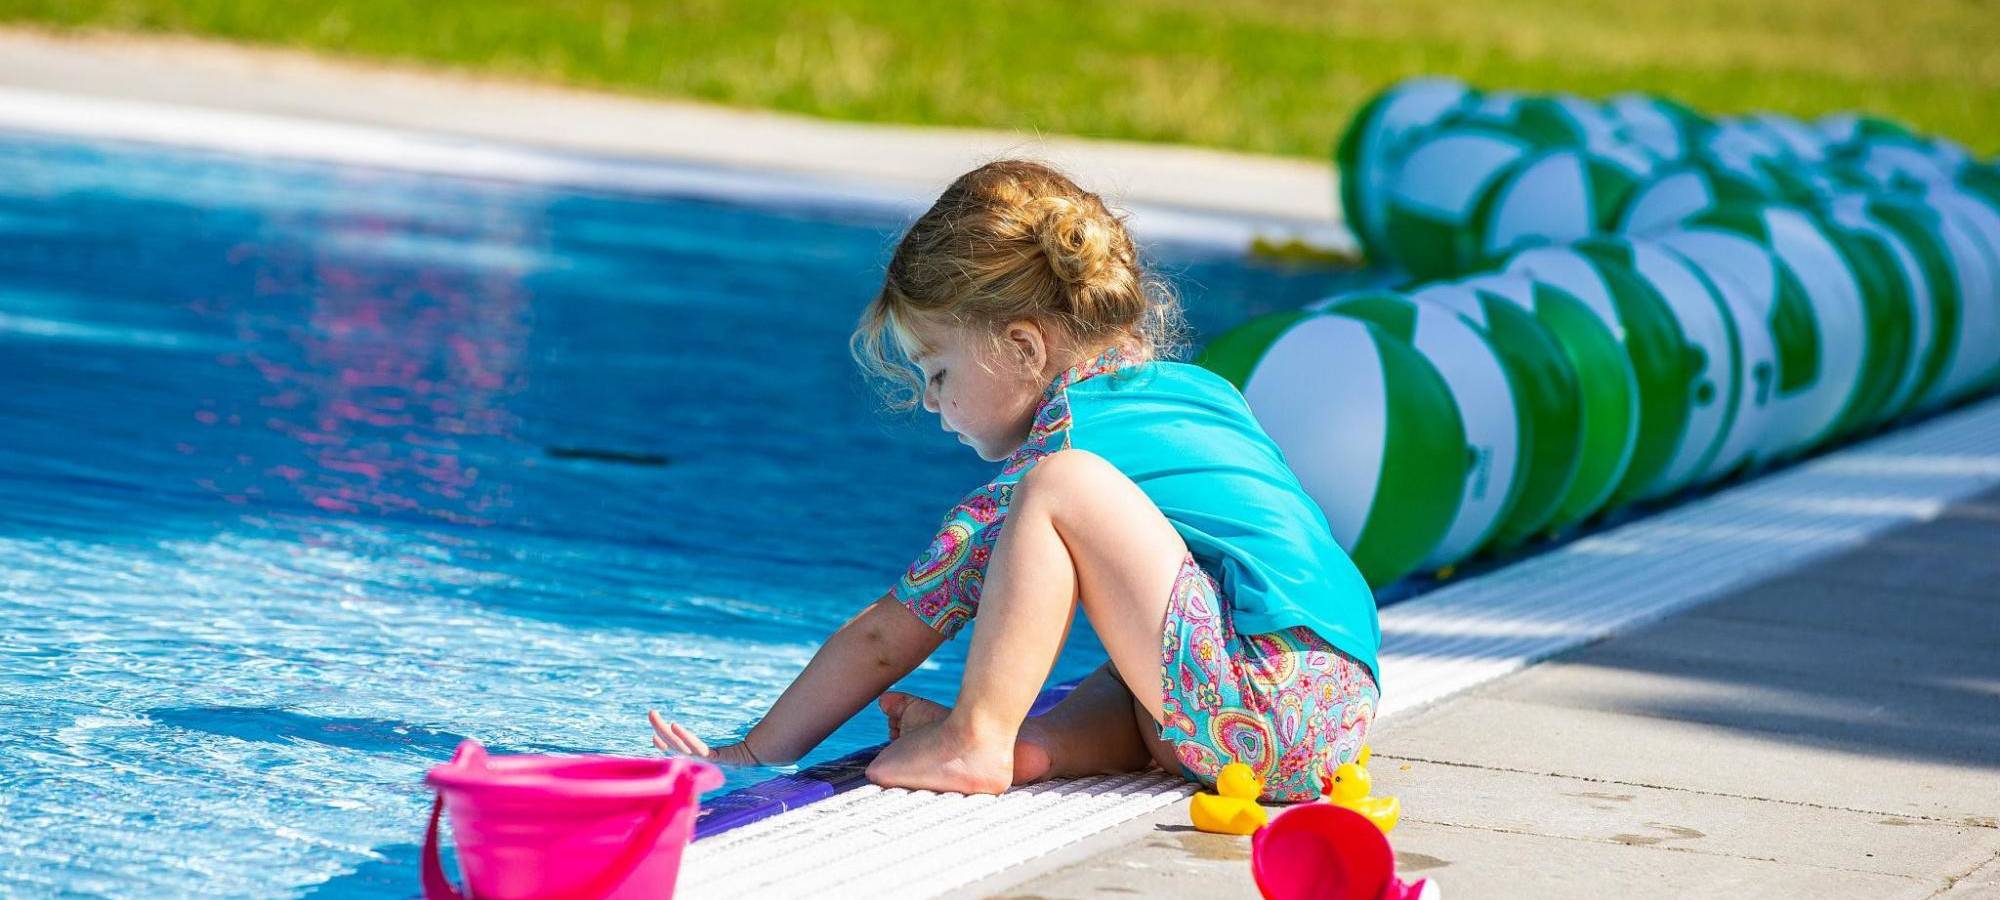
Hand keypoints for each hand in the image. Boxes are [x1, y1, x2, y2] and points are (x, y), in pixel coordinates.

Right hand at [649, 709, 764, 766]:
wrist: (771, 753)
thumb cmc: (757, 744)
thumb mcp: (739, 738)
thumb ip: (732, 731)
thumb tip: (734, 712)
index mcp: (707, 755)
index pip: (681, 749)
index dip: (666, 743)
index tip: (654, 736)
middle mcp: (705, 760)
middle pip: (676, 746)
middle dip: (661, 730)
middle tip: (650, 713)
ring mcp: (709, 760)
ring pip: (681, 747)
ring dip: (666, 733)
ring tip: (655, 718)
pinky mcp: (717, 759)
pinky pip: (697, 749)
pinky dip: (685, 738)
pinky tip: (674, 727)